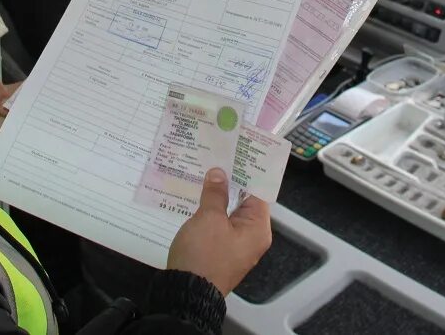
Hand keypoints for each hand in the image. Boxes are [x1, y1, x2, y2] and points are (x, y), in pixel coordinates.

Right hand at [166, 168, 271, 295]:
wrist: (186, 294)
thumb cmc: (204, 254)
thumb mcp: (209, 219)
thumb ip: (216, 193)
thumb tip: (219, 173)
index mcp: (258, 229)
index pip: (258, 192)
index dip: (247, 171)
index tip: (237, 151)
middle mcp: (251, 237)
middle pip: (244, 202)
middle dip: (230, 181)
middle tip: (217, 156)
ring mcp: (235, 246)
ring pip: (229, 213)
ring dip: (218, 196)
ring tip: (206, 171)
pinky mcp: (220, 251)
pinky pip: (220, 225)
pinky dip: (212, 211)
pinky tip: (198, 197)